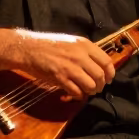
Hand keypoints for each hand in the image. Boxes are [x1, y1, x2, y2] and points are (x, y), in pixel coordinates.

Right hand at [0, 27, 114, 101]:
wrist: (29, 48)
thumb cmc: (49, 45)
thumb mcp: (72, 42)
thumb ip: (85, 52)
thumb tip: (99, 65)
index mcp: (85, 45)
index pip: (107, 61)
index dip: (110, 73)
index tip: (108, 79)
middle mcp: (80, 55)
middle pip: (100, 76)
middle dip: (101, 85)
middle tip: (96, 88)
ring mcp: (70, 67)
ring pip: (91, 85)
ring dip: (90, 92)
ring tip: (85, 91)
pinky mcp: (60, 78)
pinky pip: (76, 92)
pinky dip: (77, 96)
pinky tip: (73, 94)